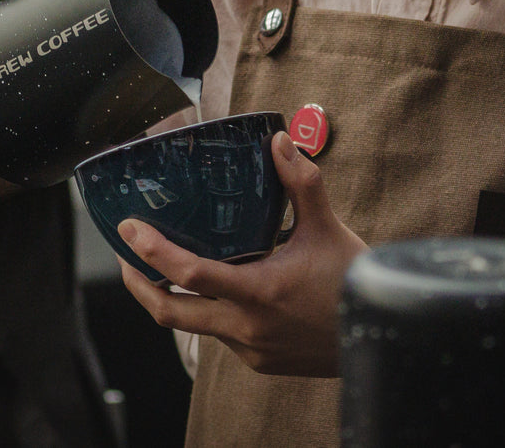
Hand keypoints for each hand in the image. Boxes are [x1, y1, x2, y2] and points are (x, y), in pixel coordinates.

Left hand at [117, 132, 368, 376]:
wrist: (379, 336)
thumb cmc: (352, 282)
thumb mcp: (328, 227)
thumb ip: (302, 183)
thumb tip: (279, 141)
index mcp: (260, 291)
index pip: (190, 274)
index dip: (152, 252)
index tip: (129, 230)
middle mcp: (247, 327)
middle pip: (170, 313)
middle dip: (138, 284)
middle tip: (125, 256)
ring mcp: (250, 349)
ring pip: (193, 326)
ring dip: (173, 299)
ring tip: (161, 270)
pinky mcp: (258, 362)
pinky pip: (219, 337)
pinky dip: (208, 312)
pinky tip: (216, 290)